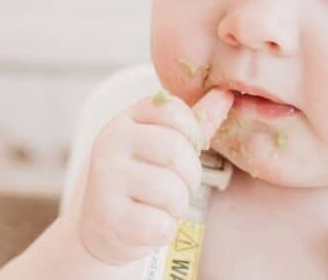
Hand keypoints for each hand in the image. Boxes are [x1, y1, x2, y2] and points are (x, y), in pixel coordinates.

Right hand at [76, 88, 233, 264]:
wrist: (101, 228)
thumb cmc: (142, 182)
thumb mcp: (164, 147)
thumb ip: (195, 123)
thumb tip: (226, 95)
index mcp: (125, 121)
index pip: (174, 111)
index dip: (192, 135)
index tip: (185, 154)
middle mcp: (109, 143)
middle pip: (174, 149)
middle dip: (190, 176)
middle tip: (179, 188)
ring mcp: (105, 179)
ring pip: (170, 190)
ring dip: (177, 206)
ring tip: (162, 207)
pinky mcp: (108, 217)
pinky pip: (160, 224)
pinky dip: (164, 230)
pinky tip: (149, 226)